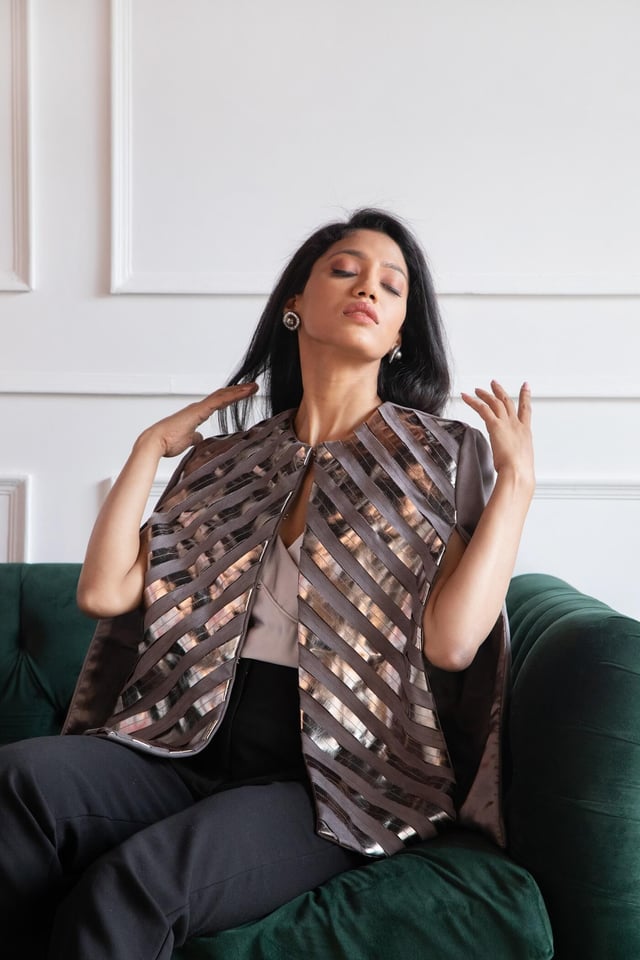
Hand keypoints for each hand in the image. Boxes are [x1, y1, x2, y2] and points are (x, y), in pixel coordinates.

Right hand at [139, 383, 257, 458]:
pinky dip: (232, 396)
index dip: (231, 397)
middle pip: (222, 396)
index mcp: (197, 413)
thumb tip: (199, 439)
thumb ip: (194, 438)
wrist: (156, 443)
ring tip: (253, 387)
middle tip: (253, 387)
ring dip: (239, 391)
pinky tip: (243, 393)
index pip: (218, 402)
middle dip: (238, 391)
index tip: (244, 394)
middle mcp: (198, 407)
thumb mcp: (187, 440)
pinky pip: (218, 401)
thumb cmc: (167, 442)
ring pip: (222, 395)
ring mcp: (198, 408)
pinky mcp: (199, 411)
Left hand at [461, 380, 533, 492]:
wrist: (519, 474)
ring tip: (477, 389)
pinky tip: (465, 396)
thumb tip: (513, 470)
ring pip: (495, 403)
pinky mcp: (495, 426)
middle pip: (508, 402)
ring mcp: (507, 424)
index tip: (525, 387)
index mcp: (525, 433)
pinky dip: (473, 401)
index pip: (526, 410)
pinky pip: (482, 408)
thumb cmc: (520, 474)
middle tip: (495, 383)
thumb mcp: (521, 465)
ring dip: (485, 394)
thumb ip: (516, 461)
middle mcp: (517, 425)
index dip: (525, 397)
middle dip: (500, 391)